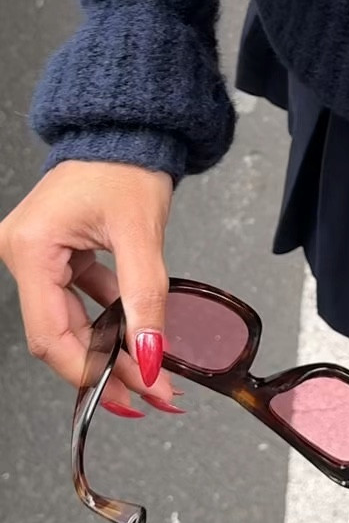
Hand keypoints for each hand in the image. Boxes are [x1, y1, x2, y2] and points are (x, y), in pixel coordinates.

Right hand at [0, 161, 179, 413]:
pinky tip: (135, 336)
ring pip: (70, 323)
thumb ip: (146, 299)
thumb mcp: (141, 234)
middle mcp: (22, 253)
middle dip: (106, 369)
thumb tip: (152, 356)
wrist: (125, 128)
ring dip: (110, 349)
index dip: (94, 373)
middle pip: (60, 336)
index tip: (135, 394)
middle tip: (150, 393)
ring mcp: (36, 255)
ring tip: (150, 373)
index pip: (53, 335)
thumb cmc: (124, 162)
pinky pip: (77, 301)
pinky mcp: (55, 254)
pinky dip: (107, 321)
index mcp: (31, 248)